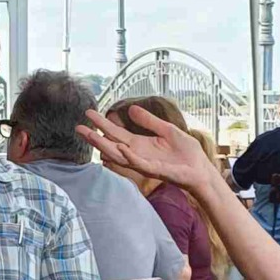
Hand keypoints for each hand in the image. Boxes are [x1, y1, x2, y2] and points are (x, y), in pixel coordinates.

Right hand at [77, 106, 217, 194]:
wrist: (201, 170)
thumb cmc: (186, 153)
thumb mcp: (167, 130)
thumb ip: (149, 121)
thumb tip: (130, 109)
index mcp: (140, 144)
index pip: (116, 133)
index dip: (103, 124)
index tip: (89, 114)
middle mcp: (138, 155)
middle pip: (112, 145)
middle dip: (95, 137)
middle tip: (78, 127)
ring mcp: (144, 163)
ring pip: (120, 155)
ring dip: (105, 146)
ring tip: (90, 135)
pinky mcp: (155, 170)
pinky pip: (139, 163)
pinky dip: (129, 156)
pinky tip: (119, 148)